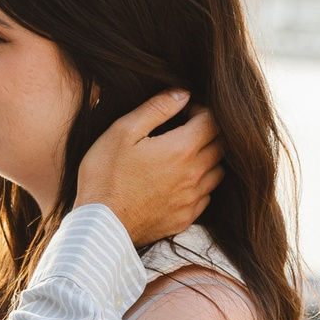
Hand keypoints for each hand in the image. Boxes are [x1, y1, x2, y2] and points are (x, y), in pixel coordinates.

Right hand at [72, 89, 222, 246]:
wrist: (99, 226)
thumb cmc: (105, 175)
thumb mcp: (123, 131)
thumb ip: (156, 108)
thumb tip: (183, 93)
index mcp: (182, 149)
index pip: (212, 121)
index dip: (201, 109)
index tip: (184, 109)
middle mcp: (194, 175)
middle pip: (220, 145)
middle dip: (208, 131)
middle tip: (186, 127)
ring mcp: (192, 199)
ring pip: (218, 172)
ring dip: (208, 158)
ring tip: (184, 154)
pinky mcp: (185, 218)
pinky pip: (206, 196)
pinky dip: (200, 184)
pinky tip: (180, 181)